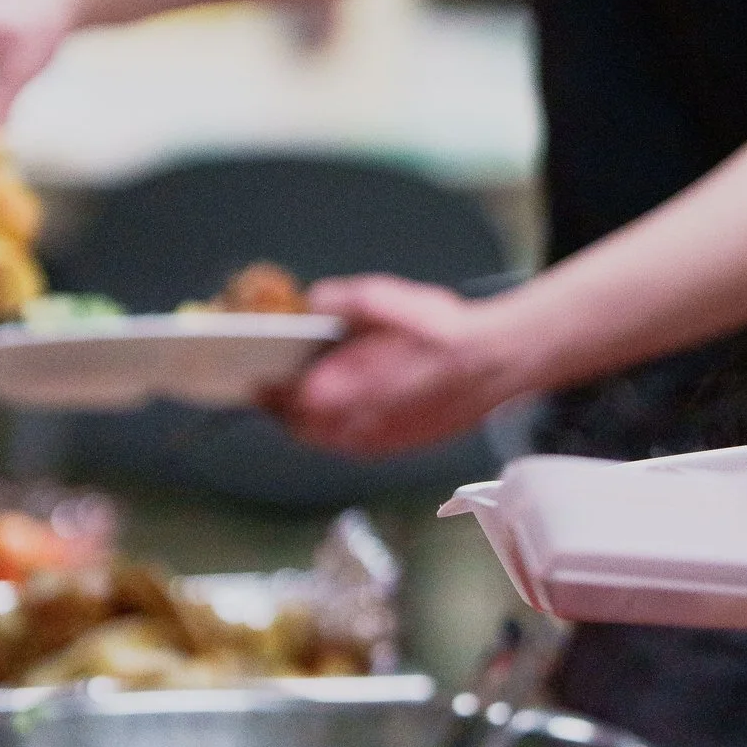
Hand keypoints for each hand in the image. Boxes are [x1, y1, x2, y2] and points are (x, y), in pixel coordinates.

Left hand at [277, 275, 529, 456]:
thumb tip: (312, 303)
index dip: (264, 389)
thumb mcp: (386, 298)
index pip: (285, 399)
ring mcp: (377, 441)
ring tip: (303, 395)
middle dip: (283, 408)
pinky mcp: (395, 449)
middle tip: (273, 386)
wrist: (495, 365)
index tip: (250, 375)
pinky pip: (351, 444)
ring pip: (325, 439)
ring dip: (308, 421)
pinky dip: (337, 429)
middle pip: (300, 426)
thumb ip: (342, 300)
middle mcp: (355, 424)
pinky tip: (343, 406)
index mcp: (345, 387)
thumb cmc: (443, 331)